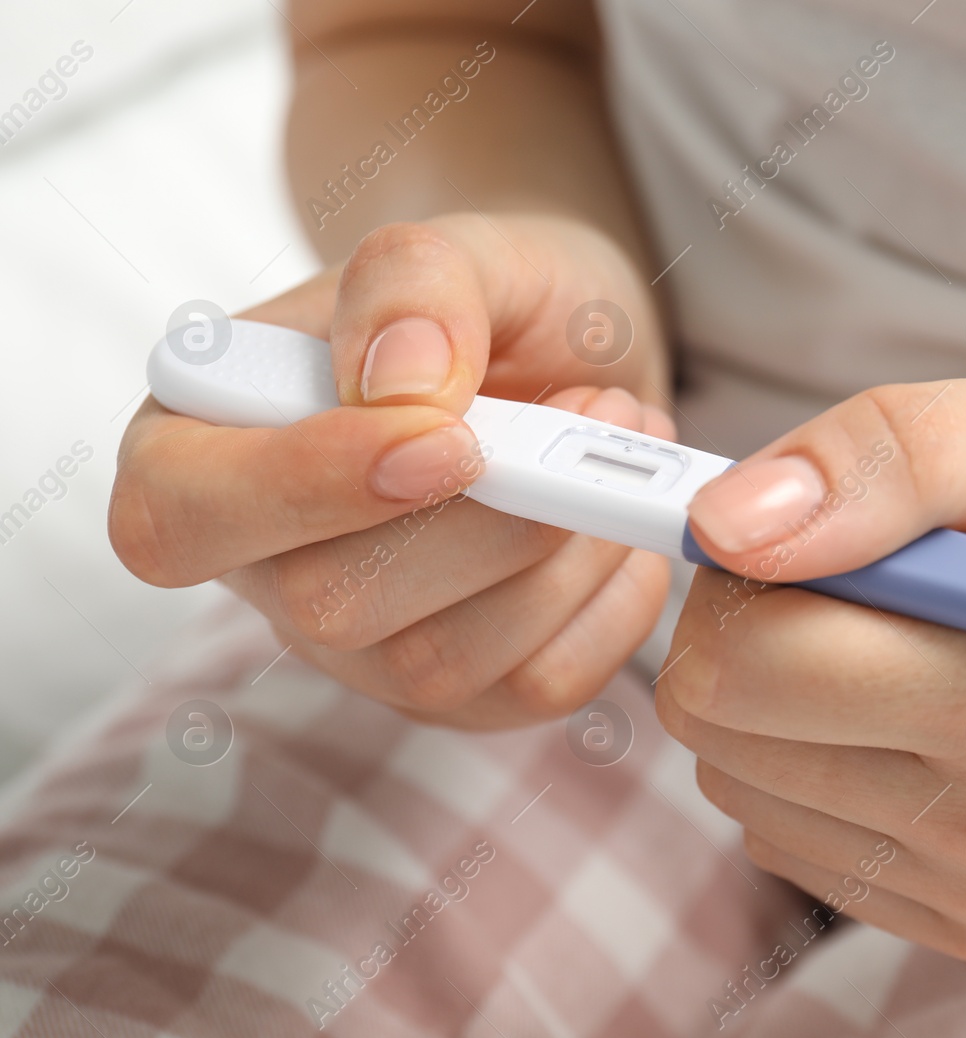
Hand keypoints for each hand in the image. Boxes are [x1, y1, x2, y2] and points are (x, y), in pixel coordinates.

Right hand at [112, 213, 672, 727]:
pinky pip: (538, 690)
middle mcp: (267, 568)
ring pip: (438, 665)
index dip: (303, 488)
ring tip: (615, 445)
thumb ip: (413, 283)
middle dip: (488, 516)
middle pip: (328, 606)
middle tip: (593, 406)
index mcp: (207, 445)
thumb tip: (401, 380)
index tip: (450, 433)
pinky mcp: (465, 698)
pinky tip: (620, 525)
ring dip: (564, 551)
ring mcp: (363, 652)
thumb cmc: (491, 304)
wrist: (578, 356)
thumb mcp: (462, 246)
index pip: (178, 516)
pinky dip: (611, 602)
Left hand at [656, 358, 965, 961]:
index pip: (742, 667)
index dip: (741, 567)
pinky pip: (802, 841)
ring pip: (746, 793)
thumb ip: (891, 459)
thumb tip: (727, 523)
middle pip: (724, 737)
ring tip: (920, 629)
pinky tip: (929, 700)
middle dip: (759, 628)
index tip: (810, 515)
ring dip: (791, 697)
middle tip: (872, 562)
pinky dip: (827, 762)